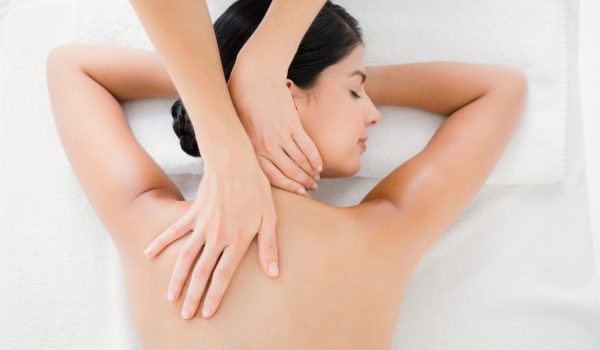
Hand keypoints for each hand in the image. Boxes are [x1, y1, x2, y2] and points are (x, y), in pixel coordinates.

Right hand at [143, 154, 278, 318]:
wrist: (234, 162)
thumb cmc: (256, 189)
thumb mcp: (270, 218)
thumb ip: (269, 247)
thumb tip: (273, 272)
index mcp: (236, 240)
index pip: (222, 275)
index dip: (214, 296)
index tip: (207, 312)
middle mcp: (216, 237)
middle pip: (201, 272)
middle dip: (192, 296)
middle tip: (185, 314)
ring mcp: (201, 226)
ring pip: (185, 258)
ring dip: (176, 278)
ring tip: (169, 297)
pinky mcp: (192, 214)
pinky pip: (173, 232)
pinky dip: (160, 242)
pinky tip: (148, 254)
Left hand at [227, 57, 322, 194]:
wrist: (255, 76)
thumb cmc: (241, 99)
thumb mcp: (237, 126)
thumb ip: (246, 145)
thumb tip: (248, 160)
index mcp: (252, 148)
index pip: (273, 176)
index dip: (288, 186)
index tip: (299, 192)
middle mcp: (267, 145)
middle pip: (289, 171)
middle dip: (303, 182)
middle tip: (311, 188)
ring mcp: (281, 135)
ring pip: (300, 161)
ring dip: (310, 172)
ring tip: (316, 179)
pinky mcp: (293, 123)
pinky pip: (307, 145)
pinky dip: (315, 157)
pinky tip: (319, 165)